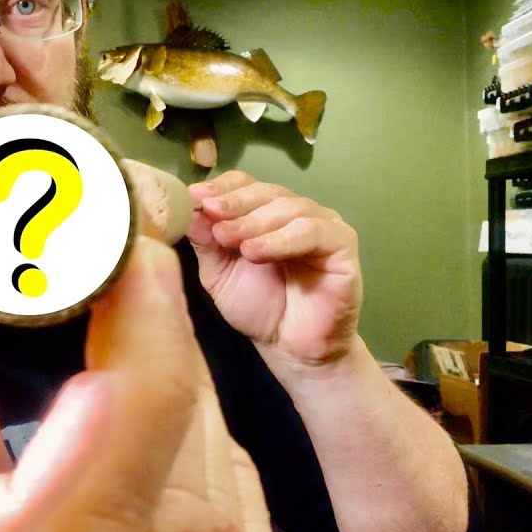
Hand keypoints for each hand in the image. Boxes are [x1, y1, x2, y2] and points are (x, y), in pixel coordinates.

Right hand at [0, 87, 281, 531]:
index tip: (132, 256)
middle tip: (121, 262)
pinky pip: (240, 514)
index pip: (85, 511)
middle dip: (157, 345)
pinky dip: (198, 435)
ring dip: (178, 381)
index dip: (139, 363)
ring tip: (114, 338)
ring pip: (217, 496)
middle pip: (171, 491)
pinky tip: (134, 416)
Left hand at [188, 171, 361, 367]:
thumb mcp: (219, 274)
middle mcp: (294, 212)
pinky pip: (312, 231)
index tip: (195, 196)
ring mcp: (321, 224)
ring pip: (287, 207)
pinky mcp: (342, 242)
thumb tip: (189, 210)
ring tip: (229, 239)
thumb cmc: (258, 309)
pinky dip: (281, 239)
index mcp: (264, 213)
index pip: (244, 184)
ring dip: (254, 222)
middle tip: (211, 212)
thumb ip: (207, 243)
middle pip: (264, 191)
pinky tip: (256, 252)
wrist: (292, 347)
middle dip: (234, 203)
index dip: (221, 187)